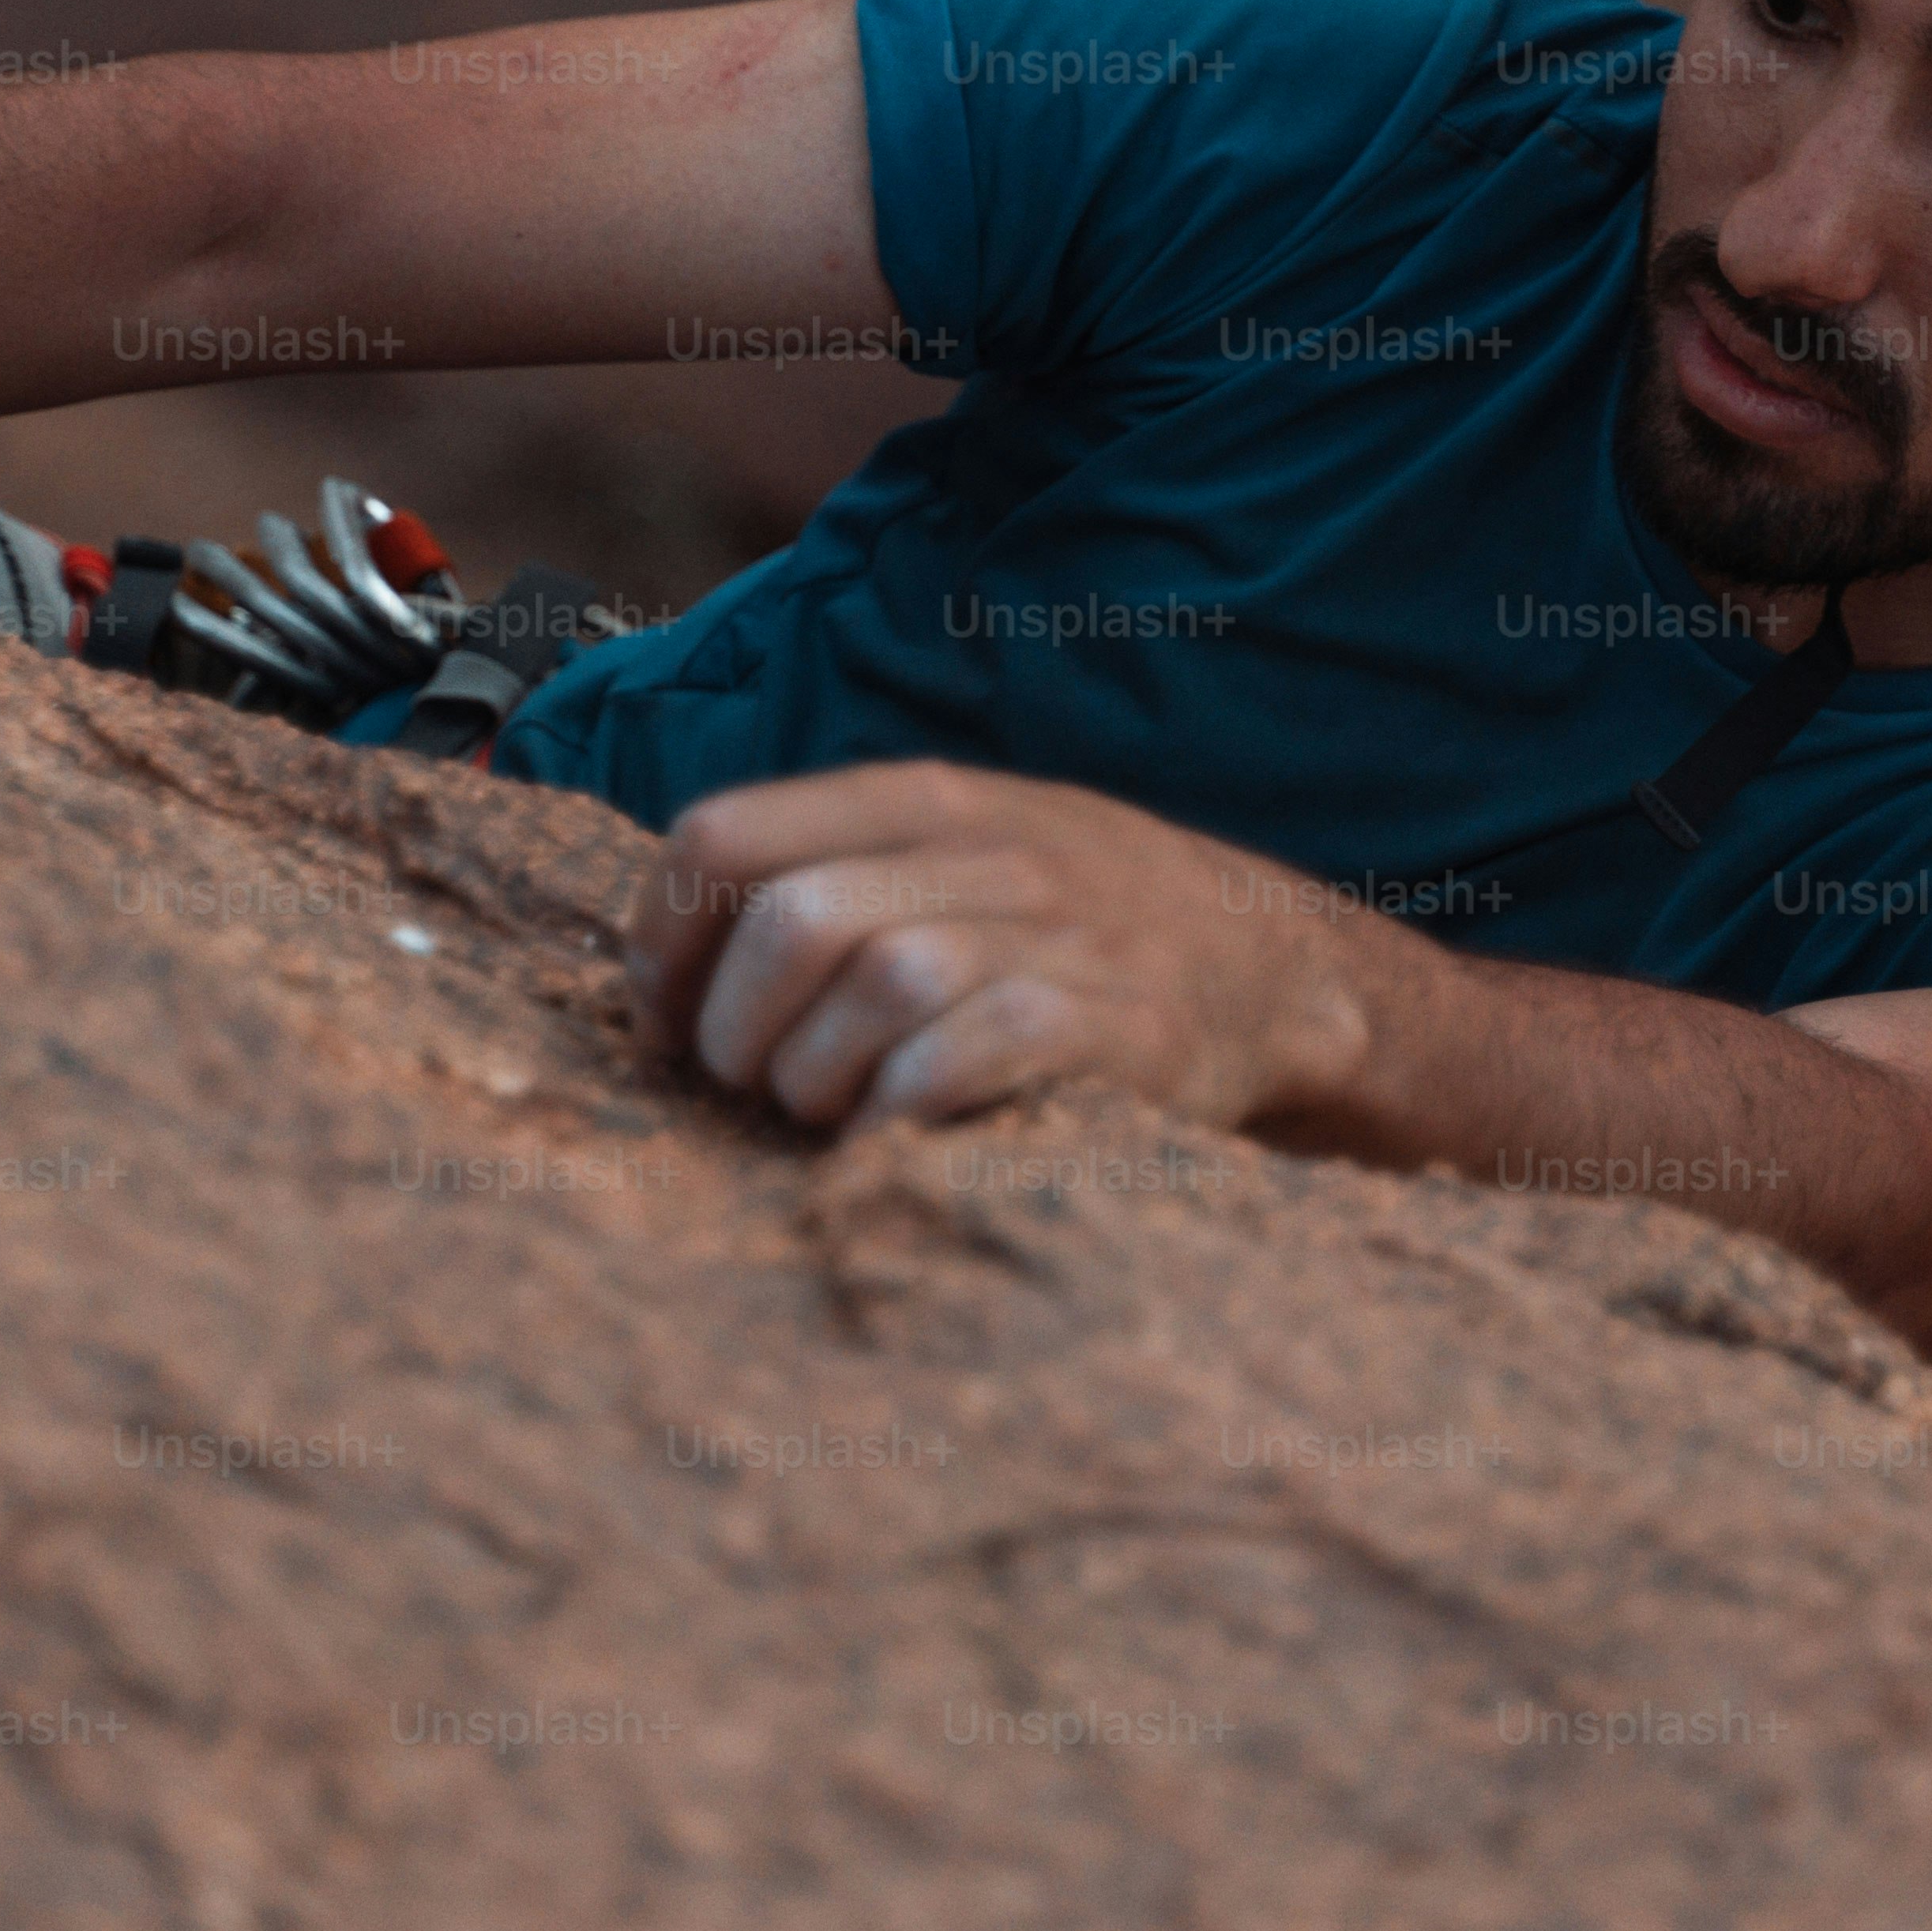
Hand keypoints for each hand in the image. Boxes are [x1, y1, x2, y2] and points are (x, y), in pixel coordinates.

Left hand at [621, 760, 1385, 1134]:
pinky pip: (960, 1060)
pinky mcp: (1107, 1024)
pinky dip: (901, 1112)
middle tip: (753, 1082)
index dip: (662, 940)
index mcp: (925, 798)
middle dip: (736, 1029)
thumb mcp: (967, 849)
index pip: (725, 834)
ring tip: (828, 1109)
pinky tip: (898, 1132)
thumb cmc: (1079, 924)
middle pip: (789, 920)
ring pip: (872, 984)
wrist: (1269, 965)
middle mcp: (987, 850)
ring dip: (814, 1076)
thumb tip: (666, 963)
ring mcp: (1053, 934)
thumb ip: (838, 867)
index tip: (666, 1016)